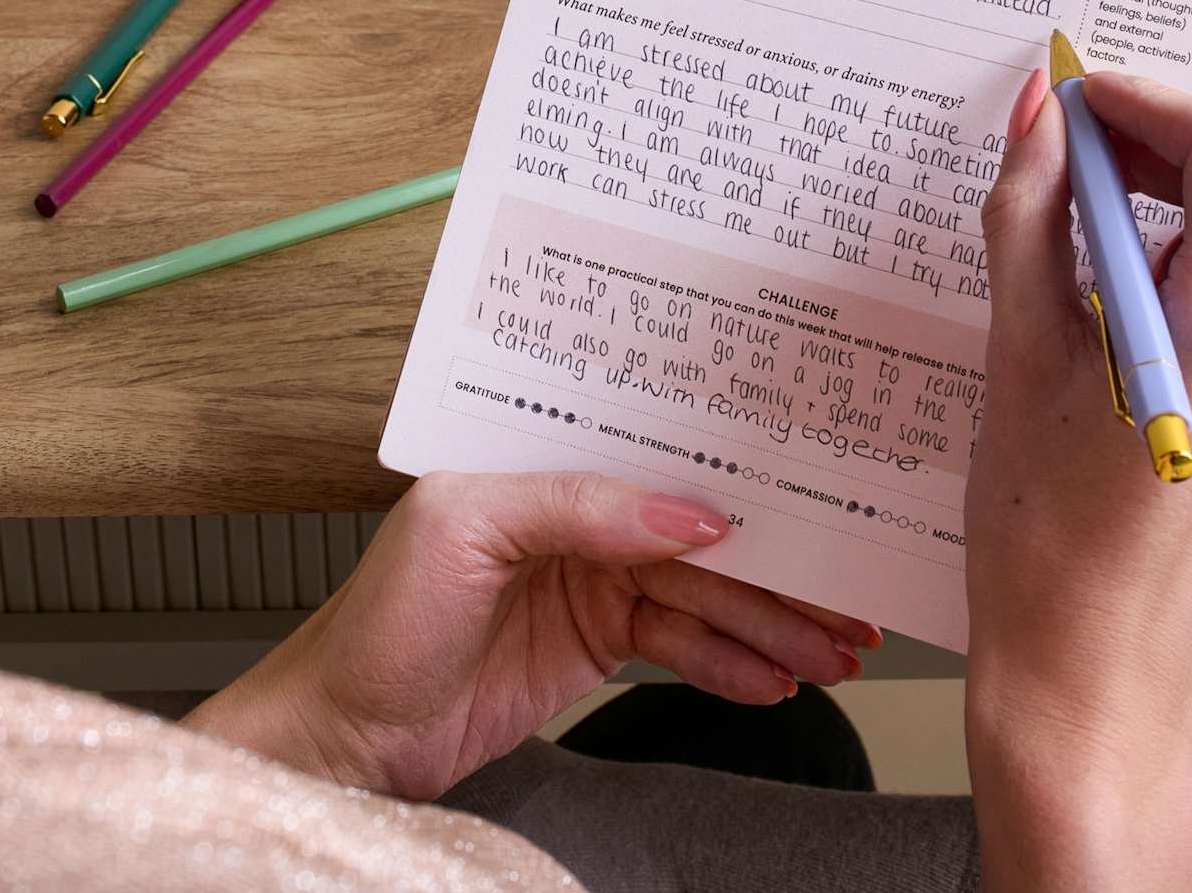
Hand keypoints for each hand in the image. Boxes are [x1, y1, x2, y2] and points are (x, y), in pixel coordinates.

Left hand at [183, 468, 875, 799]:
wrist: (344, 736)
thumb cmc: (375, 619)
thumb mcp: (464, 528)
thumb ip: (578, 508)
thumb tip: (686, 516)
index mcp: (544, 457)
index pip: (658, 455)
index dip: (734, 473)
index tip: (807, 493)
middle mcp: (576, 512)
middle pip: (698, 532)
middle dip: (778, 563)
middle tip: (848, 594)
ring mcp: (592, 579)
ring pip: (704, 595)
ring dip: (772, 623)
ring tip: (833, 650)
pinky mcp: (597, 642)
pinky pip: (682, 646)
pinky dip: (733, 664)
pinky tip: (776, 679)